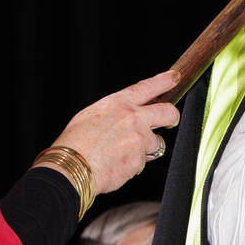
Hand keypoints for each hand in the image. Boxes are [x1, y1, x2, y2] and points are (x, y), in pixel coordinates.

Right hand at [46, 72, 180, 194]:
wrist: (71, 166)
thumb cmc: (75, 142)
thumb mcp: (91, 115)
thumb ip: (114, 114)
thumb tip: (127, 120)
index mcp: (118, 103)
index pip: (147, 87)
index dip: (164, 81)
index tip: (174, 78)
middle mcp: (133, 118)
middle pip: (167, 112)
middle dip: (171, 117)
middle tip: (169, 122)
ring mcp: (139, 139)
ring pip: (156, 143)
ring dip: (144, 150)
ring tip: (120, 154)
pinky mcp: (140, 160)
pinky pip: (141, 163)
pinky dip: (131, 166)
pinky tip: (114, 165)